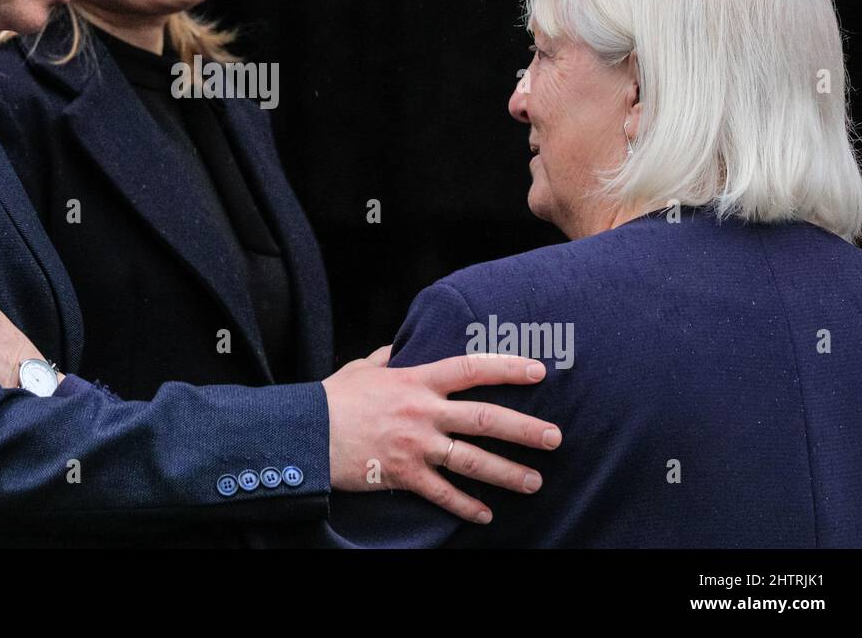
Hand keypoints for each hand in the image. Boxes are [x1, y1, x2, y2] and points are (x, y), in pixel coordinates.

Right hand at [323, 348, 560, 523]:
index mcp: (416, 380)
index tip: (538, 370)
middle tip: (555, 438)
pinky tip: (486, 514)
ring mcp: (415, 445)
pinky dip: (466, 506)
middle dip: (525, 429)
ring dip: (508, 473)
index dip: (507, 367)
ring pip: (473, 460)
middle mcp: (422, 411)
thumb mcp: (362, 369)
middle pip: (485, 418)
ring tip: (535, 482)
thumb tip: (398, 348)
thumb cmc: (332, 398)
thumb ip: (386, 359)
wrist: (306, 432)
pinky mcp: (403, 474)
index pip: (471, 368)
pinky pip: (443, 493)